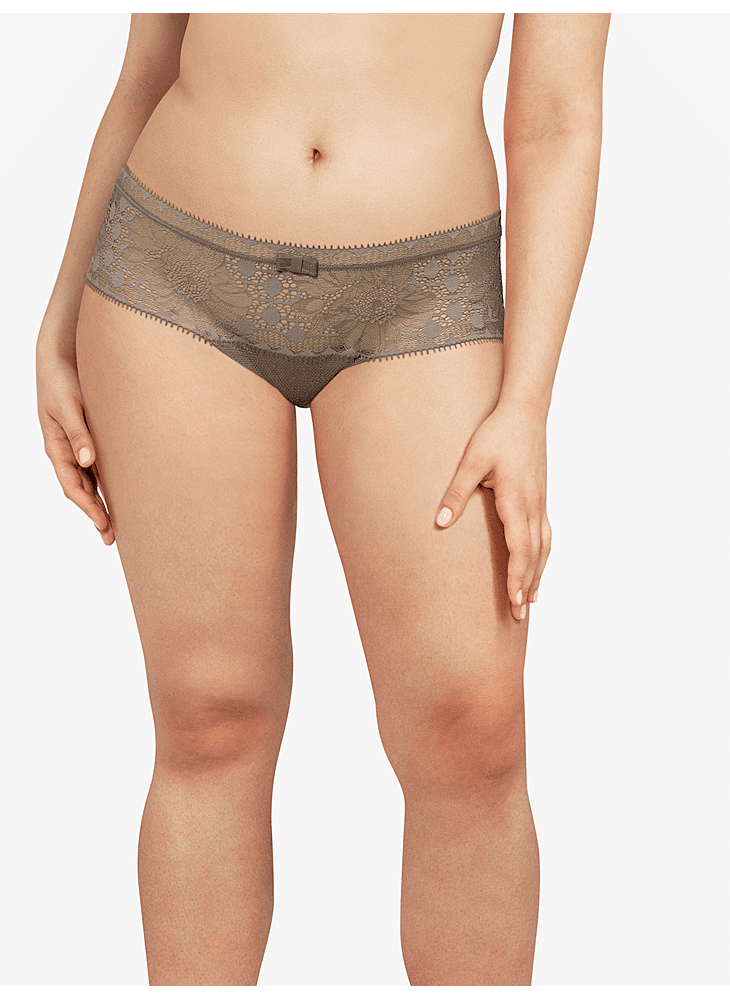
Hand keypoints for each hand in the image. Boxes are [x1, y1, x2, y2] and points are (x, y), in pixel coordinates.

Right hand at [36, 335, 114, 545]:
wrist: (61, 355)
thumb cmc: (62, 378)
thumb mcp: (68, 405)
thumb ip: (78, 432)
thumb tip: (87, 460)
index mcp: (56, 446)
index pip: (72, 487)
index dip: (88, 508)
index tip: (103, 525)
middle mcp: (67, 450)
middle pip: (81, 490)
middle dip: (96, 514)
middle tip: (112, 538)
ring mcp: (77, 444)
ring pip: (90, 481)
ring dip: (102, 502)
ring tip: (118, 524)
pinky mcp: (90, 435)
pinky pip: (98, 465)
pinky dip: (107, 482)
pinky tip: (122, 493)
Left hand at [435, 402, 550, 621]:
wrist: (526, 411)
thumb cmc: (497, 433)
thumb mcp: (471, 460)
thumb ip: (457, 491)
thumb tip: (440, 522)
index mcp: (517, 501)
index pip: (520, 549)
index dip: (517, 578)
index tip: (515, 603)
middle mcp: (534, 506)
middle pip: (534, 555)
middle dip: (528, 587)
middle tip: (520, 616)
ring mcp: (540, 502)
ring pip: (544, 547)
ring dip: (537, 575)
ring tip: (531, 602)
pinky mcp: (540, 497)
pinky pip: (545, 535)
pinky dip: (542, 556)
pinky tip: (538, 566)